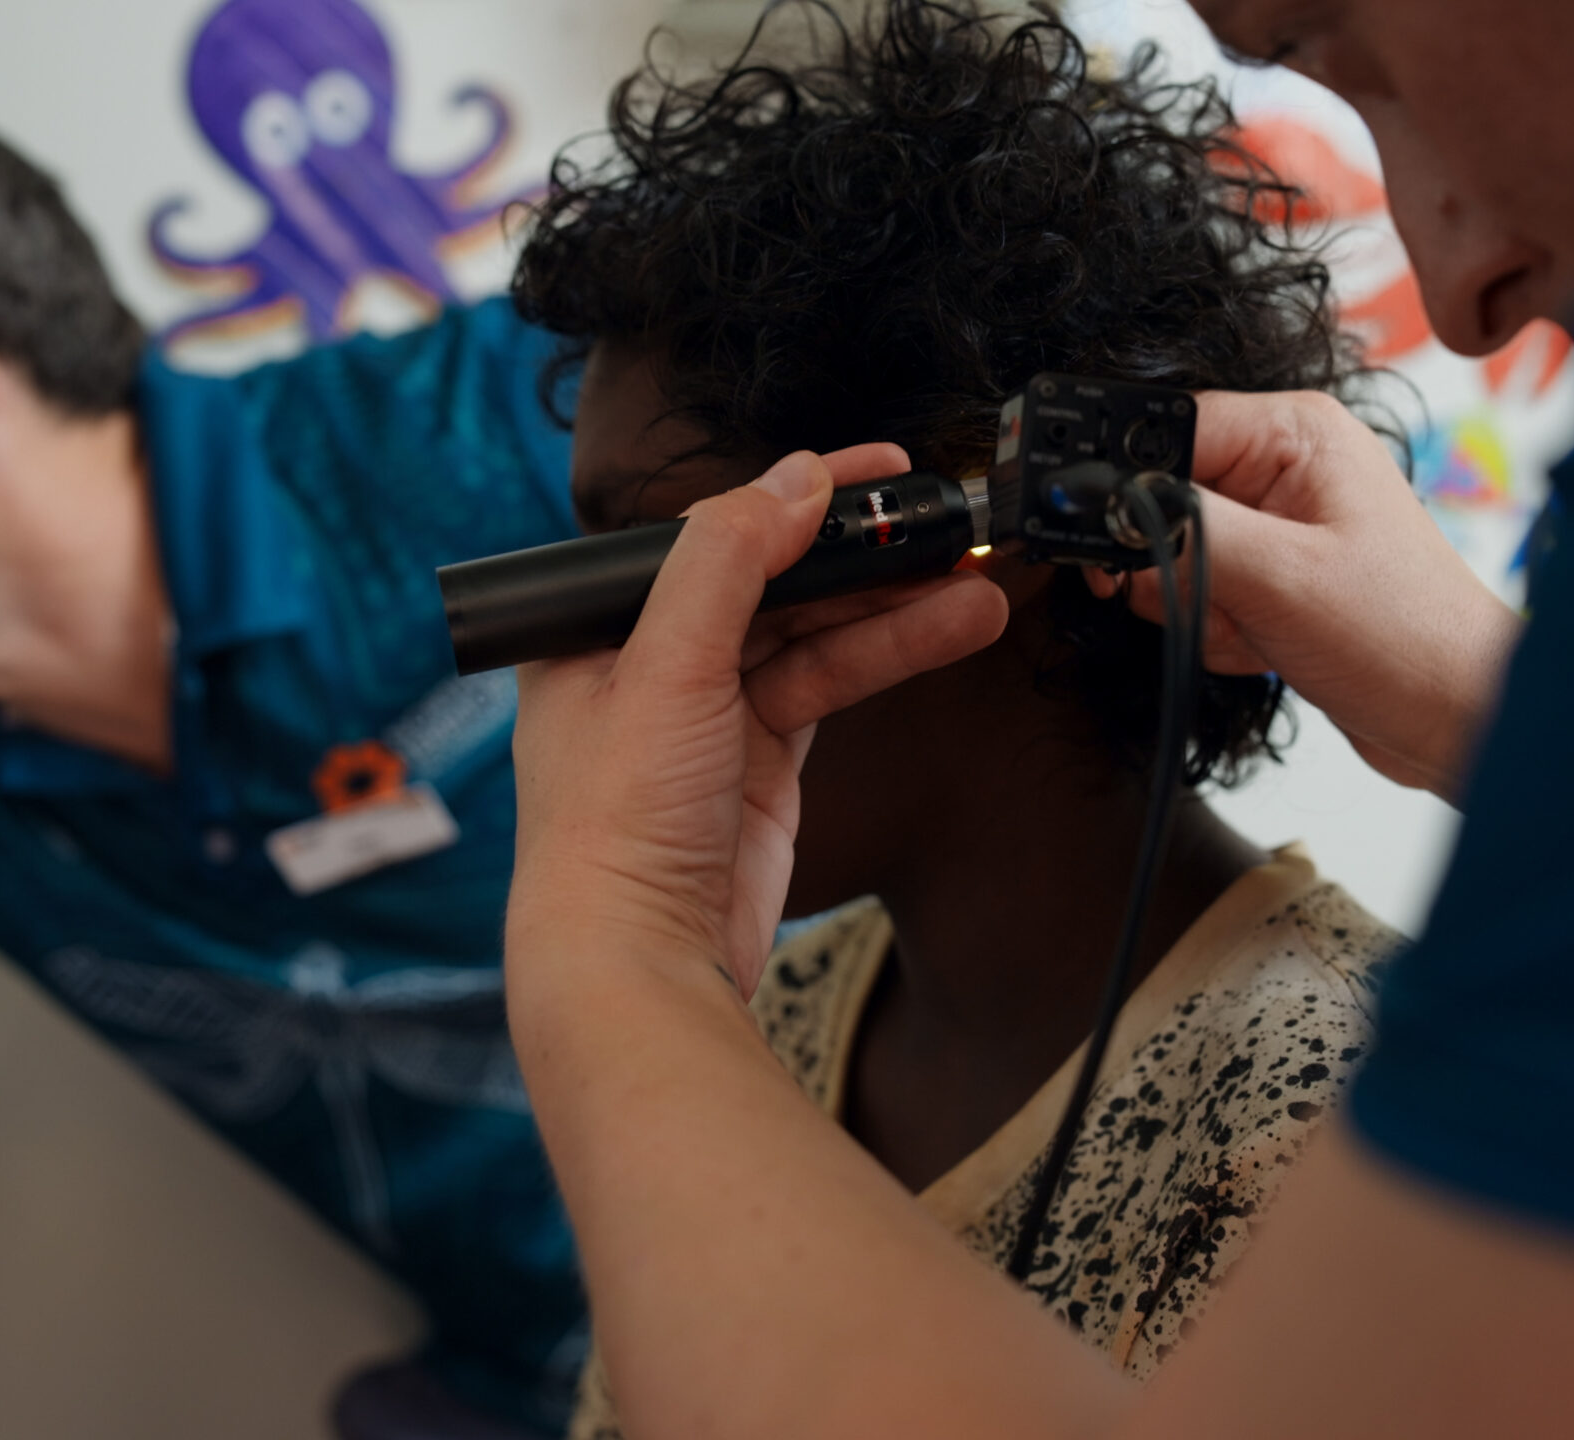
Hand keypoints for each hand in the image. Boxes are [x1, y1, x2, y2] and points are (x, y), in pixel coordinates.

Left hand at [507, 444, 1008, 997]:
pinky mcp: (758, 766)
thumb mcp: (666, 665)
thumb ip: (728, 561)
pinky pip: (829, 688)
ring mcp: (708, 718)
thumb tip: (793, 480)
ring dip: (893, 608)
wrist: (642, 963)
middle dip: (860, 555)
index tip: (871, 471)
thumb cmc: (616, 824)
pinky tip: (944, 627)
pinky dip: (885, 657)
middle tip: (941, 521)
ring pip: (811, 637)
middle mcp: (650, 666)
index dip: (793, 498)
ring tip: (974, 579)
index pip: (709, 536)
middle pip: (771, 582)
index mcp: (599, 628)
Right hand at [1093, 391, 1519, 798]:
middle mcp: (1285, 466)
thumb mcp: (1280, 577)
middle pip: (1159, 497)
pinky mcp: (1273, 574)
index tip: (1114, 542)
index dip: (1128, 487)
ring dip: (1197, 606)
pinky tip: (1265, 644)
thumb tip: (1105, 504)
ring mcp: (1278, 523)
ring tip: (1258, 626)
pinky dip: (1215, 630)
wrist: (1456, 717)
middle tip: (1222, 599)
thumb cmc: (1406, 637)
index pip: (1163, 427)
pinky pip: (1198, 592)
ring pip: (1171, 554)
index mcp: (1294, 433)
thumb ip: (1184, 529)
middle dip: (1174, 565)